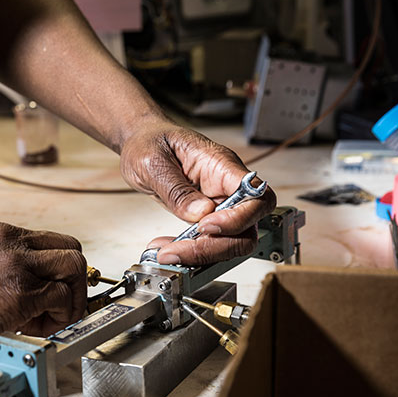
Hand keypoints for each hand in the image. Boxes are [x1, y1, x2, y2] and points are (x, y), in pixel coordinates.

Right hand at [0, 216, 85, 370]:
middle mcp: (6, 239)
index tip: (44, 293)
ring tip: (48, 320)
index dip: (50, 271)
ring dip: (72, 297)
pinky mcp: (20, 294)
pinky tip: (35, 329)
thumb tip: (17, 288)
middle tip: (56, 307)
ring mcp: (15, 264)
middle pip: (68, 248)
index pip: (44, 241)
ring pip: (75, 267)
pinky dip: (61, 318)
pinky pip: (65, 300)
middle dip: (71, 280)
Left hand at [120, 120, 275, 264]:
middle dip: (215, 246)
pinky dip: (188, 253)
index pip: (256, 196)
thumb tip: (200, 213)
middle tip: (177, 250)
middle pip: (246, 228)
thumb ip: (176, 188)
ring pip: (229, 242)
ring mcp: (218, 205)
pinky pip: (207, 243)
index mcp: (222, 165)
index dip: (239, 218)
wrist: (141, 144)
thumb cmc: (151, 142)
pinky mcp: (205, 219)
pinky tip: (166, 249)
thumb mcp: (154, 161)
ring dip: (200, 255)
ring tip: (166, 253)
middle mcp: (226, 187)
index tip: (206, 226)